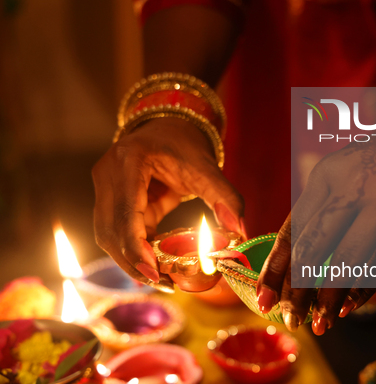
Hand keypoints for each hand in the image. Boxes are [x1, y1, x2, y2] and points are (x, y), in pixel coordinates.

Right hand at [92, 117, 244, 288]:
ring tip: (162, 279)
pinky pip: (117, 231)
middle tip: (164, 283)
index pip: (125, 215)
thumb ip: (225, 198)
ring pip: (107, 235)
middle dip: (134, 262)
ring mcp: (103, 187)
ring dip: (131, 260)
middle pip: (110, 231)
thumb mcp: (207, 168)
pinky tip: (156, 263)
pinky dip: (135, 249)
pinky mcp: (110, 199)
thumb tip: (239, 232)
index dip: (136, 249)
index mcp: (128, 162)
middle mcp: (107, 174)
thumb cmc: (186, 144)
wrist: (169, 125)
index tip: (155, 273)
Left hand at [257, 108, 375, 334]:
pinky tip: (349, 305)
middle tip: (290, 318)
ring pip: (347, 262)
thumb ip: (322, 207)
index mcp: (328, 174)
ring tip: (319, 324)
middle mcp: (353, 187)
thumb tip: (296, 259)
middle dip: (297, 290)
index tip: (263, 297)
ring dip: (329, 298)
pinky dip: (364, 290)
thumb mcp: (346, 170)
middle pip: (314, 249)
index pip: (292, 229)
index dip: (275, 268)